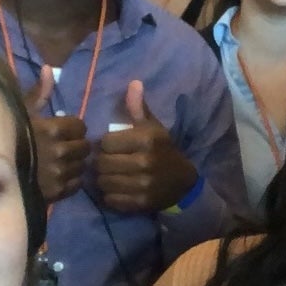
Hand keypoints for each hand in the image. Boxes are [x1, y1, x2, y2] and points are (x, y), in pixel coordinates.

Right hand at [24, 67, 88, 203]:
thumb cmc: (7, 138)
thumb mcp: (20, 112)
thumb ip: (39, 92)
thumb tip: (49, 68)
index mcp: (52, 129)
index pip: (80, 127)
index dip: (73, 128)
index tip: (62, 131)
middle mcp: (60, 151)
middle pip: (84, 147)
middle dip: (75, 145)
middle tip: (62, 147)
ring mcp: (59, 173)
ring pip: (82, 165)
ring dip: (74, 163)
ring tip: (59, 162)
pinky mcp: (57, 191)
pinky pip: (76, 183)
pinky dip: (71, 179)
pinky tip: (57, 175)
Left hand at [97, 80, 197, 212]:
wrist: (183, 183)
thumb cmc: (163, 150)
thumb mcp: (154, 128)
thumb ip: (139, 108)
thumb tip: (133, 83)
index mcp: (146, 140)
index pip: (105, 142)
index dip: (106, 144)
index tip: (112, 146)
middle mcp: (144, 162)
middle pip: (102, 163)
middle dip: (102, 162)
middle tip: (109, 161)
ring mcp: (142, 185)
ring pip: (103, 182)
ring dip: (104, 179)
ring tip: (112, 174)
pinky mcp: (139, 203)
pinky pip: (111, 200)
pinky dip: (111, 195)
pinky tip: (119, 188)